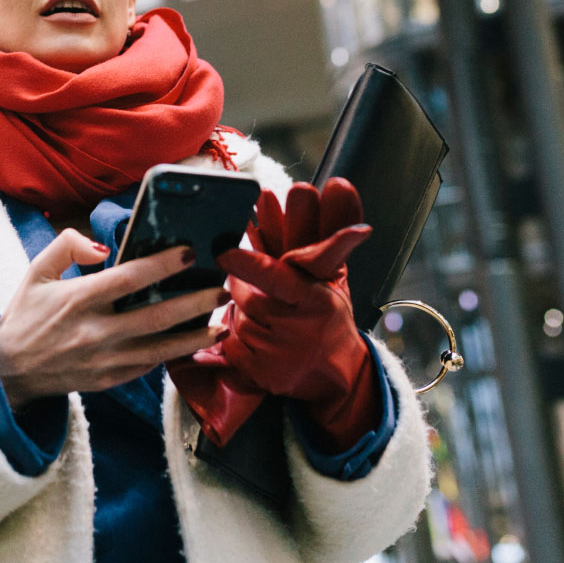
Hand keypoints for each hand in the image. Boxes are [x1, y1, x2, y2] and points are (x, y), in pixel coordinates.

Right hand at [0, 230, 227, 408]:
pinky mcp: (109, 381)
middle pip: (156, 317)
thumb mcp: (35, 271)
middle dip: (194, 303)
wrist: (9, 371)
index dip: (162, 265)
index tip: (189, 252)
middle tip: (222, 289)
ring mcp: (104, 360)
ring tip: (223, 322)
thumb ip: (66, 245)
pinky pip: (149, 366)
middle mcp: (95, 332)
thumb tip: (102, 247)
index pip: (128, 279)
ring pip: (161, 349)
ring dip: (195, 335)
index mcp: (77, 299)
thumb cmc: (26, 315)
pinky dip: (174, 354)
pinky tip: (196, 341)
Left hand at [218, 179, 378, 449]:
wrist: (335, 372)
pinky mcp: (263, 376)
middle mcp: (300, 329)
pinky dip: (238, 338)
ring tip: (265, 314)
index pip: (275, 277)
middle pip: (248, 296)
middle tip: (250, 278)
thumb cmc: (325, 313)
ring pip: (239, 319)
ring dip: (243, 311)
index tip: (223, 251)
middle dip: (245, 285)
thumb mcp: (330, 276)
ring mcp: (280, 356)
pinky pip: (233, 346)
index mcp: (316, 299)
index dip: (248, 263)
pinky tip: (257, 337)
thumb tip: (340, 185)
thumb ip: (326, 235)